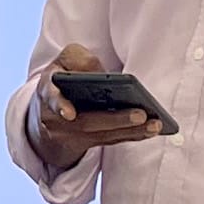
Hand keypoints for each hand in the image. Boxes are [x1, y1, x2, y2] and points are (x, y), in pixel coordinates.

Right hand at [31, 47, 169, 157]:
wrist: (47, 110)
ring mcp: (71, 135)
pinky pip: (111, 140)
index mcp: (48, 91)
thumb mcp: (64, 61)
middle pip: (87, 122)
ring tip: (155, 123)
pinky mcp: (86, 143)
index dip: (59, 106)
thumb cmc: (63, 77)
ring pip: (102, 135)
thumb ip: (80, 60)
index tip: (70, 114)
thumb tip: (101, 74)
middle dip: (115, 120)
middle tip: (140, 115)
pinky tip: (152, 129)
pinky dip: (133, 135)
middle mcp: (55, 118)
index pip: (51, 98)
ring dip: (131, 130)